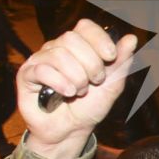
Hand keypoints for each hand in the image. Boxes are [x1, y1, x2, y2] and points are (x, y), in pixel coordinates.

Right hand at [17, 19, 139, 158]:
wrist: (71, 131)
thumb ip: (122, 61)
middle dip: (90, 63)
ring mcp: (40, 60)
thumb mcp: (113, 84)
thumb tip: (131, 38)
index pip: (85, 27)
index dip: (99, 39)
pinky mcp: (27, 75)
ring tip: (79, 91)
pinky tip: (67, 94)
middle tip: (95, 81)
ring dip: (76, 77)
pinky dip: (59, 83)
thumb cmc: (89, 107)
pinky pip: (42, 70)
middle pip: (72, 39)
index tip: (110, 57)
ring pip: (58, 54)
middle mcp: (56, 48)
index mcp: (78, 46)